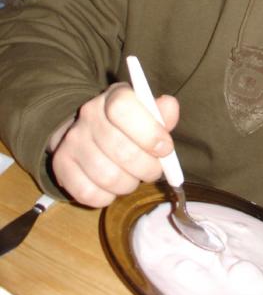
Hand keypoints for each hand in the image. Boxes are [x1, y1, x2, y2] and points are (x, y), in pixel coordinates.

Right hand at [48, 83, 178, 206]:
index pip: (124, 108)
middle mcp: (88, 115)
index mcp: (113, 97)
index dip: (149, 133)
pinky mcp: (61, 165)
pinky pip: (88, 193)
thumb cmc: (129, 124)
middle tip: (154, 170)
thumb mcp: (147, 113)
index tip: (165, 148)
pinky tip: (112, 187)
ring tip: (133, 177)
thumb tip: (169, 107)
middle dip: (147, 168)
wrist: (90, 131)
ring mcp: (72, 140)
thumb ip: (162, 113)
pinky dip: (107, 197)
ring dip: (129, 184)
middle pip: (122, 150)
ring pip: (108, 176)